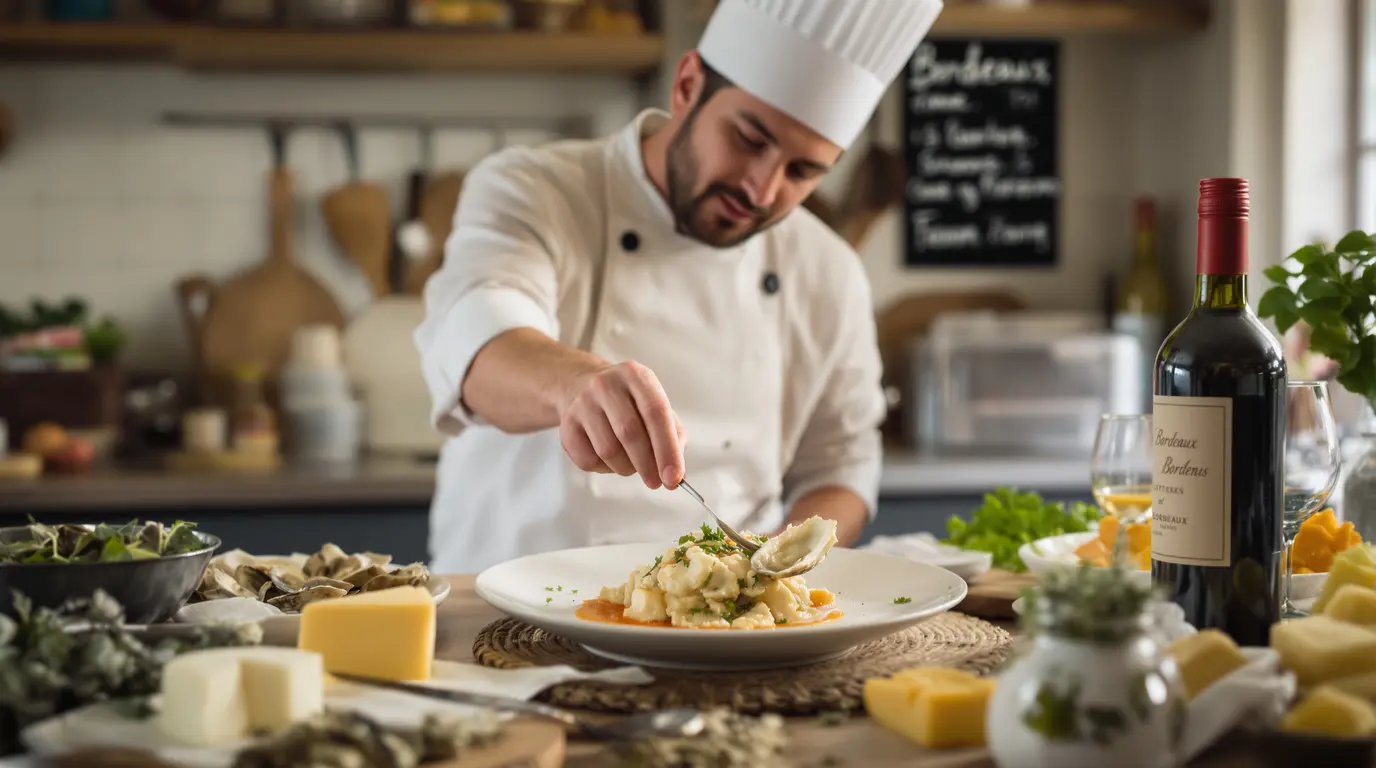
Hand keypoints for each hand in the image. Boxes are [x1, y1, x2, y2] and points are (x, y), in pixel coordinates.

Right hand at [557, 361, 685, 489]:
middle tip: (656, 482)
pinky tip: (609, 458)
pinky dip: (604, 469)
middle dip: (647, 465)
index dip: (667, 448)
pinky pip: (588, 460)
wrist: (582, 387)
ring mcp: (582, 403)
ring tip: (631, 463)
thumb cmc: (628, 403)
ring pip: (608, 450)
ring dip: (625, 467)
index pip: (655, 413)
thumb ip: (673, 435)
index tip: (673, 477)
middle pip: (629, 432)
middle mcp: (606, 385)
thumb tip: (676, 472)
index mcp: (635, 376)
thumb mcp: (655, 406)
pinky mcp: (566, 425)